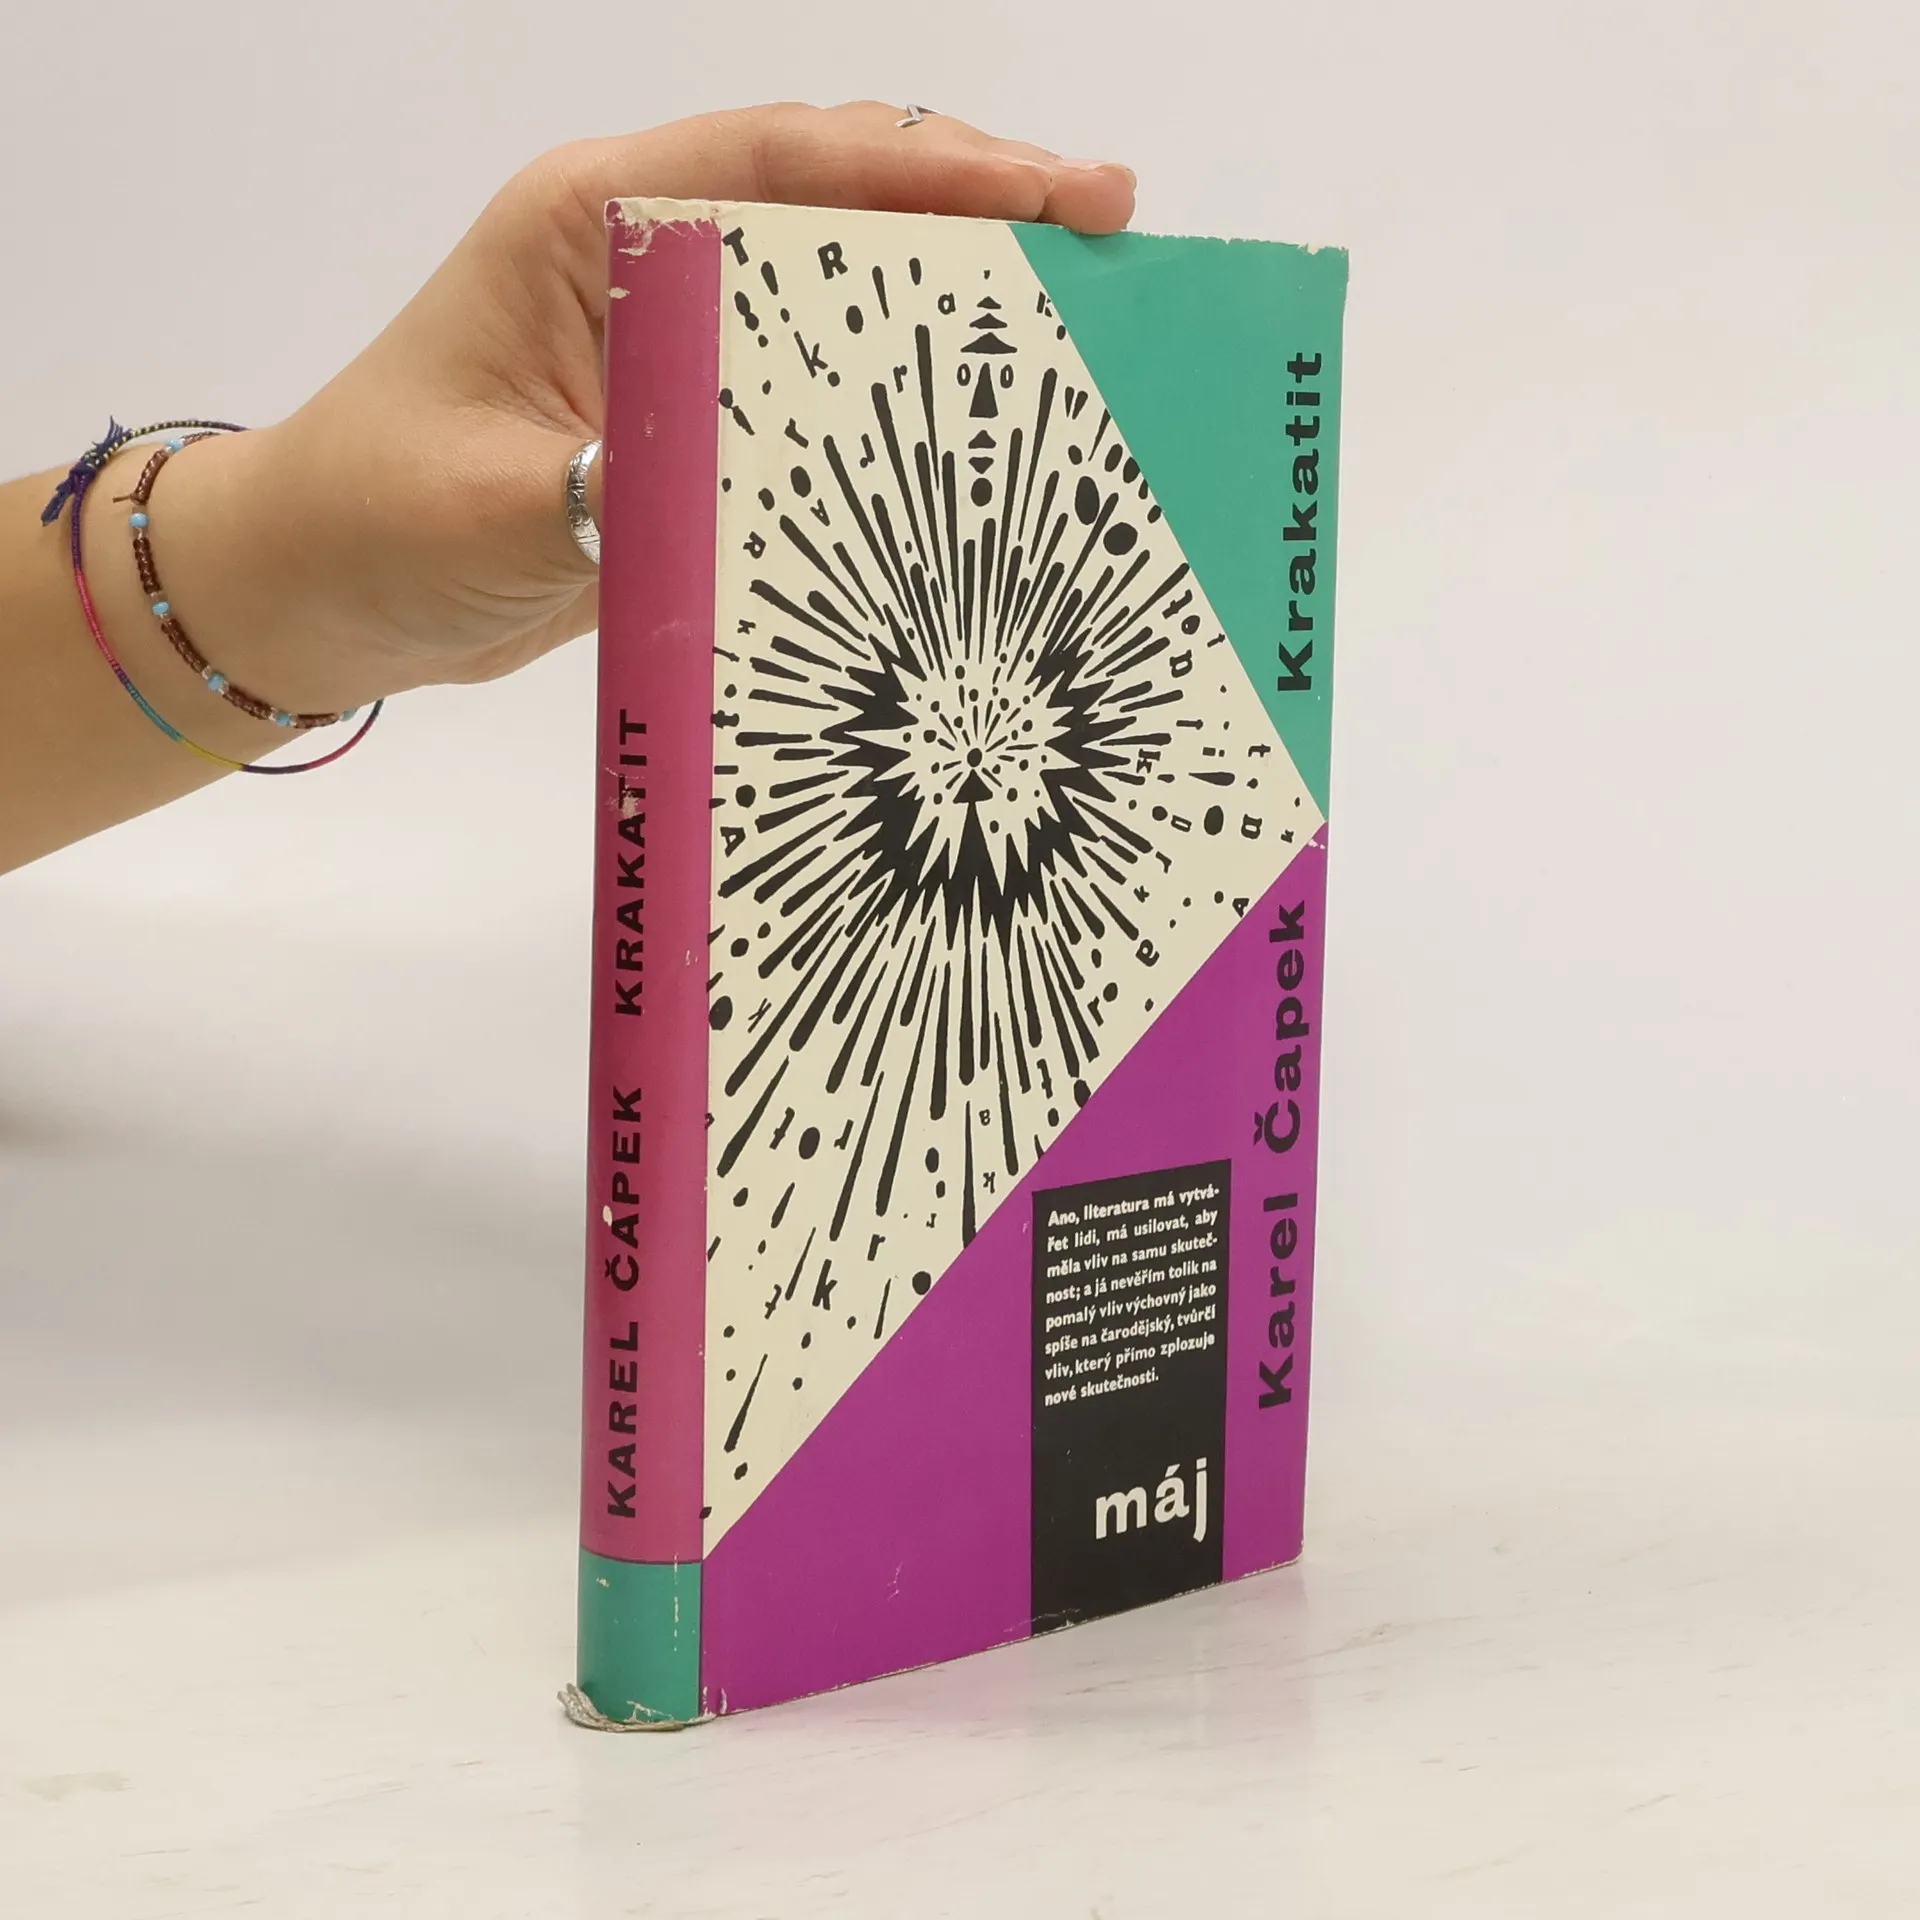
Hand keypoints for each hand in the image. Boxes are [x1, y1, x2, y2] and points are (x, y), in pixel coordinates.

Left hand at [190, 104, 1136, 716]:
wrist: (325, 587)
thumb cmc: (375, 519)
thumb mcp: (485, 507)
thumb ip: (604, 490)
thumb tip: (729, 486)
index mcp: (591, 226)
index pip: (784, 165)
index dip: (929, 169)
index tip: (1058, 195)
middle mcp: (646, 260)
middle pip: (838, 201)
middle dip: (980, 210)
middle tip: (1116, 240)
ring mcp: (675, 338)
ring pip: (841, 289)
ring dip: (955, 296)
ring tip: (1087, 322)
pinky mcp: (693, 418)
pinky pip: (817, 390)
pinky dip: (900, 396)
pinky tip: (979, 427)